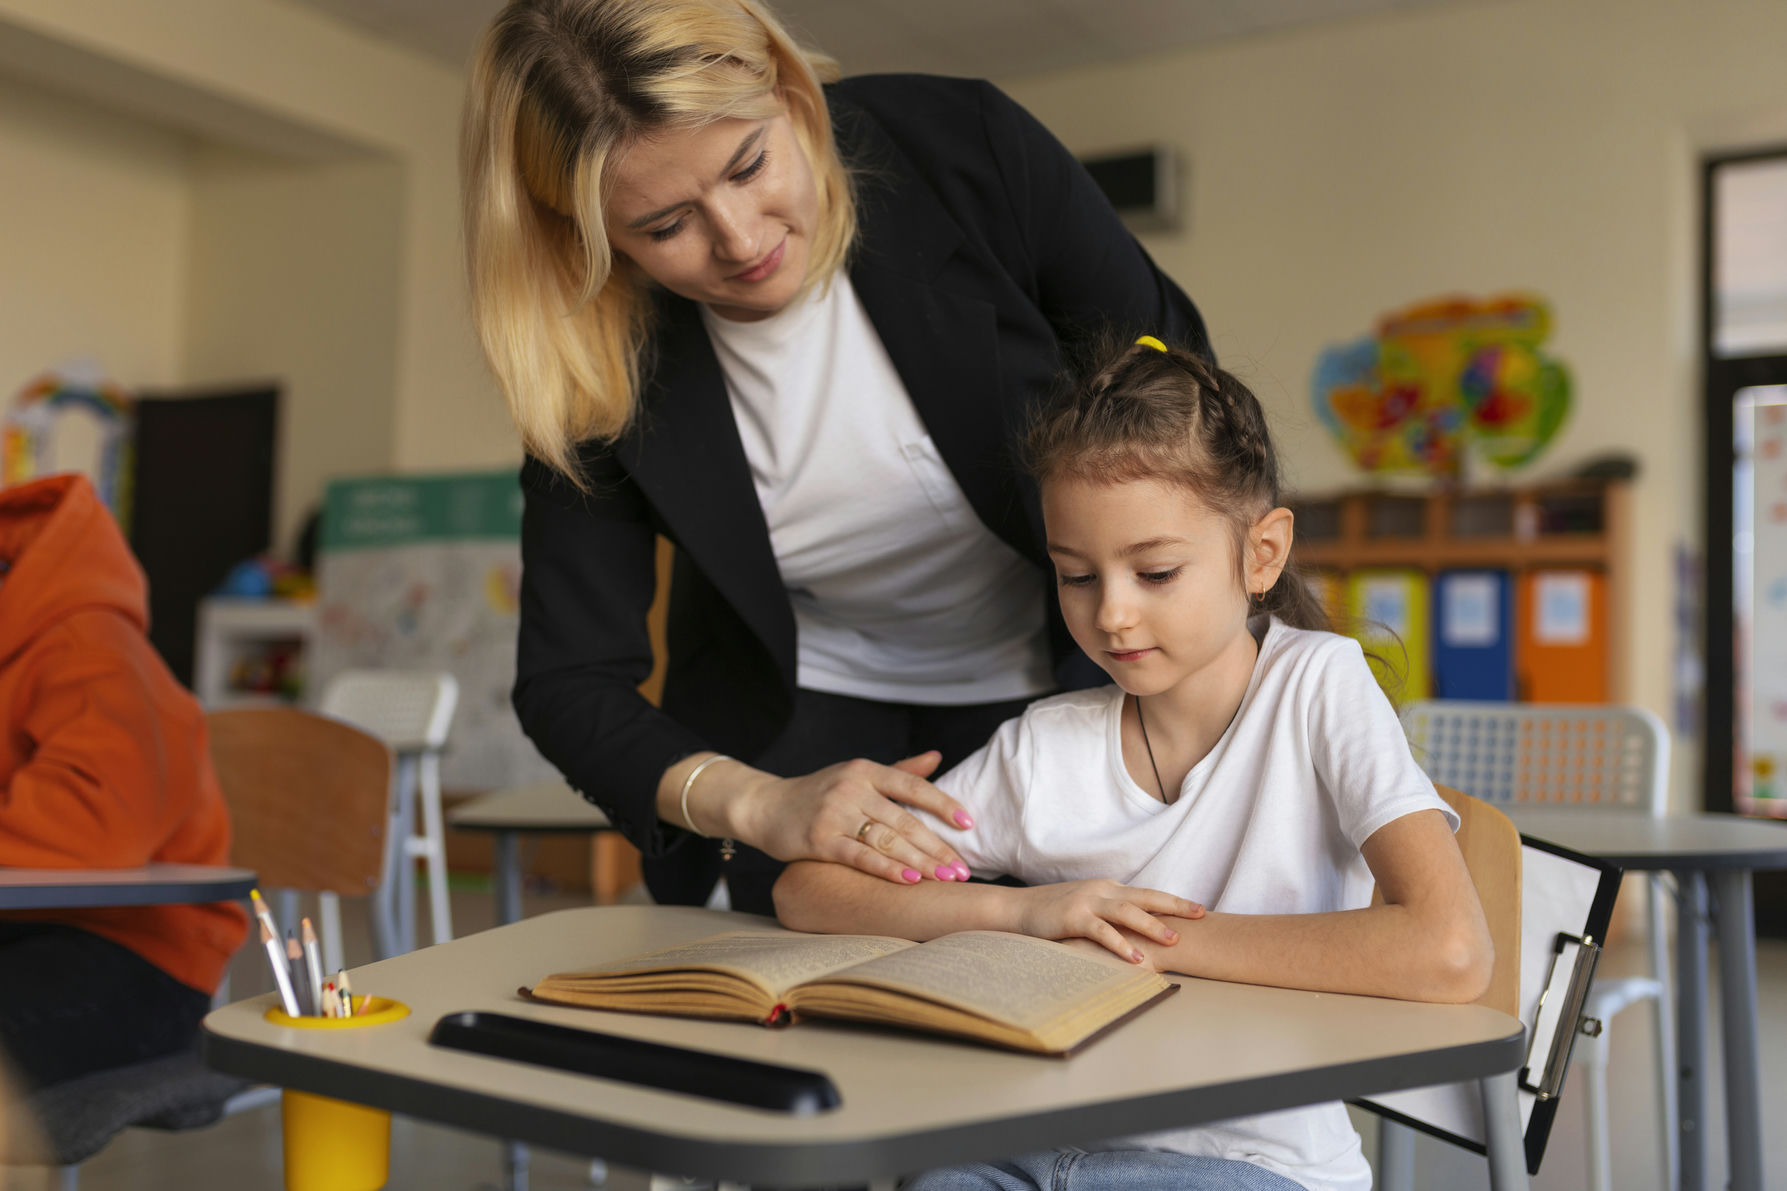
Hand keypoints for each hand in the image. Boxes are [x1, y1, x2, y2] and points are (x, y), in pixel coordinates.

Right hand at [733, 752, 976, 885]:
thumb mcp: (856, 775)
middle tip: (964, 869)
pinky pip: (860, 857)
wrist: (765, 806)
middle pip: (905, 820)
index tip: (969, 823)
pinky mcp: (819, 839)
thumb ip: (899, 771)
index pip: (913, 786)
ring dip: (921, 862)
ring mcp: (835, 813)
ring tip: (947, 879)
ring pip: (887, 841)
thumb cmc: (818, 794)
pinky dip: (888, 869)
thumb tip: (937, 757)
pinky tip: (911, 881)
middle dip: (938, 847)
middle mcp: (852, 788)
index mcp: (865, 770)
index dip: (943, 804)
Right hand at [1016, 880, 1204, 963]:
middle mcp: (1102, 891)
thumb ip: (1109, 914)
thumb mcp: (1086, 908)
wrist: (1017, 910)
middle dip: (1175, 906)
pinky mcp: (1073, 918)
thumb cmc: (1053, 914)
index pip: (1146, 895)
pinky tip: (1136, 957)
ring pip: (1127, 911)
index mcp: (1108, 889)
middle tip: (1201, 914)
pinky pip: (1102, 931)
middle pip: (1145, 896)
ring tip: (1174, 940)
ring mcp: (1087, 902)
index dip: (1172, 902)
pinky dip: (1120, 944)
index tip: (1197, 910)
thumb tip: (1138, 931)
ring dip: (1152, 925)